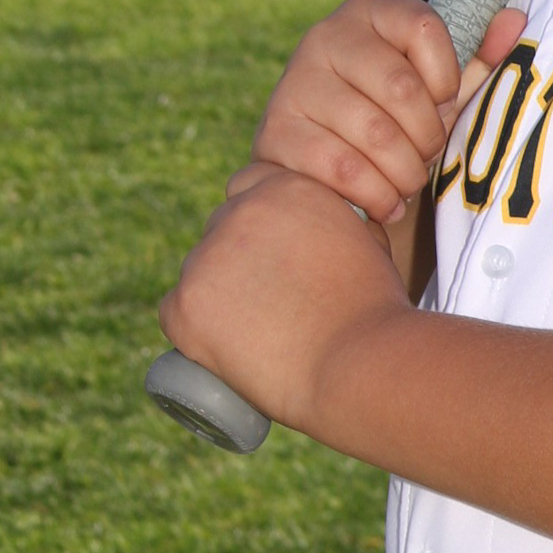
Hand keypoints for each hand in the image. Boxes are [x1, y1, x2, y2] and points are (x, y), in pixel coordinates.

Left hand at [160, 166, 408, 433]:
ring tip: (259, 335)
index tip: (273, 256)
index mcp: (286, 189)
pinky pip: (176, 313)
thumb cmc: (376, 313)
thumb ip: (336, 221)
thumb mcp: (367, 241)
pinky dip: (195, 332)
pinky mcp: (183, 305)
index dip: (262, 224)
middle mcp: (239, 212)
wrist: (360, 363)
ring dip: (219, 294)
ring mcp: (205, 259)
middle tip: (269, 303)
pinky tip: (227, 349)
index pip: (251, 188)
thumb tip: (317, 232)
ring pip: (200, 272)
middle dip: (238, 259)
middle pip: (221, 229)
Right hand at [242, 0, 526, 224]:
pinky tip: (383, 201)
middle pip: (402, 88)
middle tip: (426, 155)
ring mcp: (295, 84)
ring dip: (405, 172)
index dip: (446, 77)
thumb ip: (476, 58)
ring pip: (375, 134)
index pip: (424, 28)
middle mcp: (325, 37)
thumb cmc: (393, 119)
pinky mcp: (276, 133)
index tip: (442, 101)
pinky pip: (343, 169)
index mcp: (368, 13)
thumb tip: (515, 20)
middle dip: (428, 136)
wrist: (321, 167)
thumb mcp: (437, 88)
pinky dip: (376, 194)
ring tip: (406, 180)